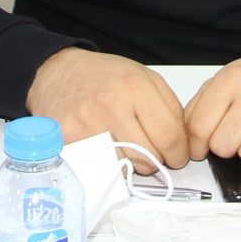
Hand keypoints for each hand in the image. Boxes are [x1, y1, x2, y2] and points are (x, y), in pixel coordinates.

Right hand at [27, 48, 188, 170]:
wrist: (57, 72)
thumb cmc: (103, 76)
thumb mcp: (143, 76)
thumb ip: (169, 106)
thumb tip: (183, 142)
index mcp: (134, 86)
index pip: (170, 135)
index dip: (179, 153)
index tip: (177, 156)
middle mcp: (111, 105)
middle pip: (150, 156)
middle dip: (157, 160)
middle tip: (153, 152)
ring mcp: (88, 125)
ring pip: (128, 167)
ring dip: (134, 164)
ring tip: (128, 147)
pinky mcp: (69, 141)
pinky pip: (103, 169)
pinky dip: (111, 166)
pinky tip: (109, 150)